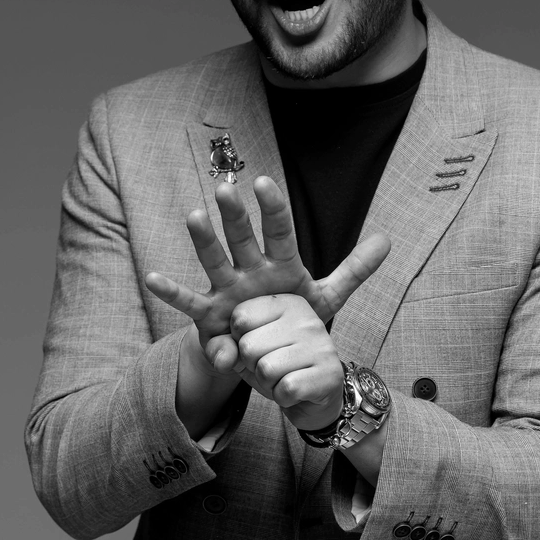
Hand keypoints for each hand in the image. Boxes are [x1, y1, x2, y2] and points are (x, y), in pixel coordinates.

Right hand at [145, 176, 388, 370]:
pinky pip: (189, 304)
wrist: (269, 356)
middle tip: (226, 188)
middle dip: (235, 215)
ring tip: (194, 216)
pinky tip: (152, 277)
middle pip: (242, 239)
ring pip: (214, 262)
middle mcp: (249, 271)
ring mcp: (227, 291)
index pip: (279, 232)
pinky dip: (171, 292)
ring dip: (205, 241)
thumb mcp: (327, 298)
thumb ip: (354, 270)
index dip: (273, 209)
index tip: (265, 183)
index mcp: (279, 264)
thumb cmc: (292, 319)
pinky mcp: (209, 318)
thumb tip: (387, 238)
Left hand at [229, 294, 345, 431]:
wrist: (313, 398)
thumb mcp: (246, 352)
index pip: (240, 316)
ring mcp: (321, 345)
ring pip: (266, 369)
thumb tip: (222, 359)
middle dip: (253, 366)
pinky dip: (283, 397)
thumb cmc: (278, 367)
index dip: (240, 341)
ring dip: (268, 383)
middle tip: (274, 366)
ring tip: (284, 378)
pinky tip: (296, 392)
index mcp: (286, 303)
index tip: (260, 345)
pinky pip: (286, 389)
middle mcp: (307, 318)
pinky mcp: (329, 373)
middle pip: (249, 345)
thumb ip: (224, 347)